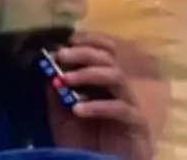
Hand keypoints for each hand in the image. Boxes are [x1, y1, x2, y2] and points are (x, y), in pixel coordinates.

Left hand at [48, 31, 153, 159]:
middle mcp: (119, 90)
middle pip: (109, 59)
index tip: (70, 39)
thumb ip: (57, 94)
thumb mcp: (62, 118)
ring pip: (116, 77)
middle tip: (62, 55)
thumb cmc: (83, 146)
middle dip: (84, 54)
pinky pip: (119, 108)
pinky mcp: (137, 123)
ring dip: (89, 74)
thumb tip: (49, 66)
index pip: (106, 52)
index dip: (91, 41)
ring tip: (65, 80)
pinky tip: (78, 109)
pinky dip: (97, 106)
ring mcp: (130, 105)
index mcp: (104, 85)